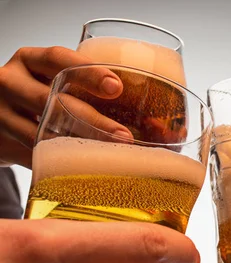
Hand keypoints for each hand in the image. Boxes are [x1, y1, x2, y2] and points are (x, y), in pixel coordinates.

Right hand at [0, 46, 124, 166]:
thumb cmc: (34, 95)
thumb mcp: (50, 80)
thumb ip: (83, 87)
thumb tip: (149, 115)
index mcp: (29, 61)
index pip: (57, 58)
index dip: (88, 72)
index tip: (117, 87)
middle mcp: (10, 82)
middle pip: (52, 100)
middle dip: (91, 120)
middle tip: (123, 135)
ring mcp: (0, 113)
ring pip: (40, 133)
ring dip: (77, 147)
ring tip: (108, 156)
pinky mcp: (0, 141)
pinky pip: (33, 156)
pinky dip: (59, 163)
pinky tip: (84, 170)